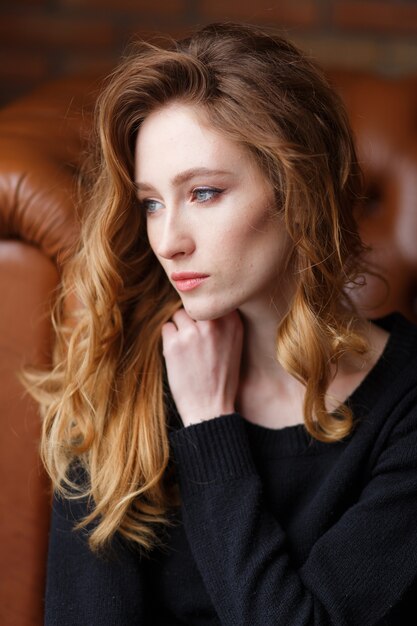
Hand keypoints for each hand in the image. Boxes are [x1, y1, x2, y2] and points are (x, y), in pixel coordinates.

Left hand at [161, 308, 243, 426]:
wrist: (211, 408)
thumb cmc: (222, 377)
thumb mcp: (234, 344)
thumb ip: (224, 321)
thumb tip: (204, 301)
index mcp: (233, 322)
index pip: (213, 299)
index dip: (207, 311)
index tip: (205, 324)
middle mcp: (214, 324)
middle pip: (195, 305)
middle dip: (192, 320)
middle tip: (195, 341)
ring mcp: (193, 333)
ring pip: (178, 315)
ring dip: (179, 329)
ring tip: (187, 350)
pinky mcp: (174, 344)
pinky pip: (166, 328)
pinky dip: (169, 341)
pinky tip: (179, 356)